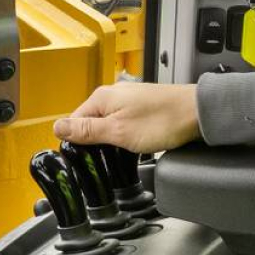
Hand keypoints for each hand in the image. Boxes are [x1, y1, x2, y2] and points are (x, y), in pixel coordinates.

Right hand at [52, 83, 199, 153]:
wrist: (198, 113)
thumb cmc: (163, 120)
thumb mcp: (118, 131)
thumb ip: (87, 131)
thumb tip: (56, 127)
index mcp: (101, 98)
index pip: (73, 122)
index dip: (76, 143)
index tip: (85, 159)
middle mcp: (112, 95)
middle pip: (89, 123)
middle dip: (94, 143)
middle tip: (107, 159)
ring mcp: (127, 100)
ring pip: (107, 125)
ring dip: (111, 141)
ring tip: (122, 153)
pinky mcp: (141, 107)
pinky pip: (122, 124)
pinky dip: (124, 136)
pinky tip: (134, 146)